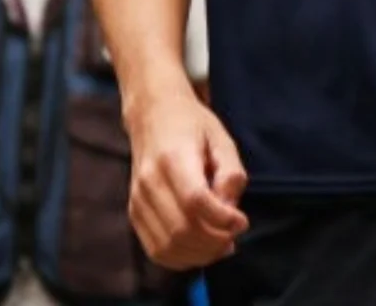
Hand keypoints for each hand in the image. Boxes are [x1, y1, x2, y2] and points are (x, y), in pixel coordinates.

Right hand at [125, 87, 248, 268]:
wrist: (152, 117)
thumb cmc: (193, 127)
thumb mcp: (223, 140)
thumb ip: (231, 175)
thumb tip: (230, 213)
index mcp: (174, 158)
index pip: (195, 201)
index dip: (221, 219)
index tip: (242, 221)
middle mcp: (150, 181)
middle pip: (181, 229)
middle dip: (214, 242)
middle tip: (233, 236)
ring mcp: (138, 200)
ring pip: (167, 245)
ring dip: (199, 255)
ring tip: (221, 246)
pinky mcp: (134, 213)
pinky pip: (155, 249)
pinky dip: (180, 259)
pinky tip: (201, 250)